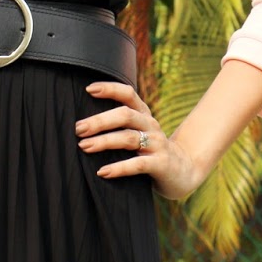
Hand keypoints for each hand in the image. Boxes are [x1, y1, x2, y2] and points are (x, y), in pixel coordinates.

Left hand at [75, 82, 206, 199]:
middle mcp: (150, 125)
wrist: (182, 172)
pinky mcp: (161, 164)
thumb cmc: (149, 151)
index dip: (110, 89)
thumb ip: (118, 126)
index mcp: (143, 114)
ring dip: (104, 141)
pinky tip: (102, 171)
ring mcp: (157, 144)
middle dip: (99, 120)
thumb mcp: (137, 133)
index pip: (128, 94)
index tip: (88, 89)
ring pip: (128, 138)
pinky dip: (119, 167)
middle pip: (125, 115)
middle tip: (78, 129)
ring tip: (84, 146)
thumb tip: (82, 125)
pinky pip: (138, 164)